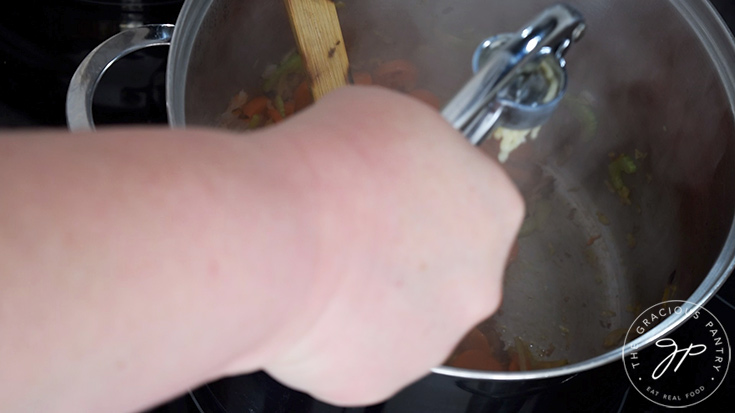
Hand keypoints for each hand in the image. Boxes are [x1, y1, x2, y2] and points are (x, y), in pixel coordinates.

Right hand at [247, 86, 523, 405]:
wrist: (280, 237)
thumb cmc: (332, 166)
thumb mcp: (388, 113)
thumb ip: (417, 148)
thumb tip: (399, 164)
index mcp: (494, 208)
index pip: (472, 201)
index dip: (425, 193)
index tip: (393, 191)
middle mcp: (478, 282)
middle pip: (446, 266)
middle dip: (408, 253)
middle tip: (356, 232)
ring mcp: (433, 337)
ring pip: (405, 314)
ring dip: (375, 296)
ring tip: (324, 267)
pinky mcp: (384, 376)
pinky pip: (362, 350)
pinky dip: (338, 333)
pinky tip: (309, 303)